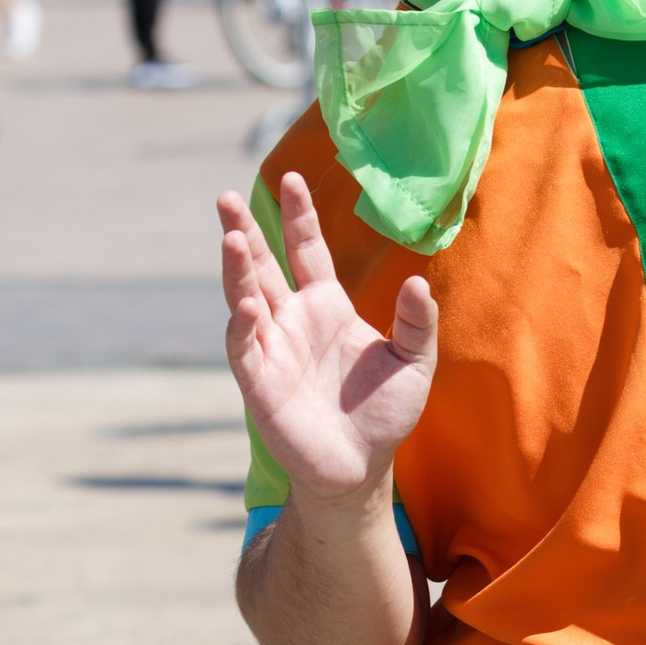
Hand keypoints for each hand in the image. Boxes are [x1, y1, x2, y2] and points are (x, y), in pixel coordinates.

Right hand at [218, 170, 435, 505]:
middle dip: (244, 231)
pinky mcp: (260, 384)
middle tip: (225, 197)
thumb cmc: (385, 414)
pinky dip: (242, 326)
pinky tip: (246, 305)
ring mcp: (272, 349)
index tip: (292, 178)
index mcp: (326, 306)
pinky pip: (244, 349)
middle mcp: (292, 321)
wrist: (362, 466)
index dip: (298, 215)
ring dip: (236, 268)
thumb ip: (418, 323)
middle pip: (262, 266)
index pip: (305, 250)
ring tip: (230, 236)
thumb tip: (419, 282)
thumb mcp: (415, 363)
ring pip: (245, 298)